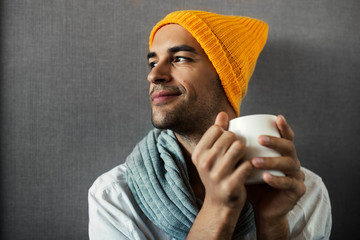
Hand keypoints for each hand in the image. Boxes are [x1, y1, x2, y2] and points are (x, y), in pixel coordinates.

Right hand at [188, 112, 252, 238]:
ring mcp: (216, 175)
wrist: (220, 204)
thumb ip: (216, 133)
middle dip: (237, 141)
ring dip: (245, 152)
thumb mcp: (211, 154)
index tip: (228, 143)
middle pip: (230, 136)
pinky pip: (247, 165)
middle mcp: (205, 163)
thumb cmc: (218, 174)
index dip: (226, 133)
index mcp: (198, 153)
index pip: (217, 129)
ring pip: (240, 147)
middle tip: (237, 153)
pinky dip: (250, 166)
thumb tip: (222, 114)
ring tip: (242, 159)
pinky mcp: (230, 185)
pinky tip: (248, 170)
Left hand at [246, 115, 305, 237]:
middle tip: (259, 139)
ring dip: (272, 161)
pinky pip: (289, 183)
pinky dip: (277, 180)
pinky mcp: (297, 191)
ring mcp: (297, 176)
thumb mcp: (245, 163)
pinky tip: (265, 177)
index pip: (286, 137)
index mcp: (282, 153)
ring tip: (255, 161)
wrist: (262, 208)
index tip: (277, 117)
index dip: (284, 127)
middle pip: (289, 147)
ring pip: (288, 164)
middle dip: (275, 142)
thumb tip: (222, 127)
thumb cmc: (252, 182)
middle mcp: (292, 162)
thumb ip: (238, 148)